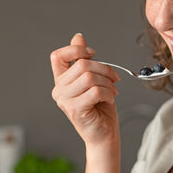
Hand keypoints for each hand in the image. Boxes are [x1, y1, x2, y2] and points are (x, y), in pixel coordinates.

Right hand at [50, 33, 120, 147]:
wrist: (105, 135)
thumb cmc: (100, 109)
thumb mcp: (94, 80)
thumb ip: (84, 60)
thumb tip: (78, 37)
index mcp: (61, 81)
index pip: (57, 56)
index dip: (76, 50)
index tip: (93, 53)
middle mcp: (59, 90)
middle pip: (82, 64)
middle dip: (105, 69)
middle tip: (114, 79)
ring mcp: (64, 101)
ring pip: (90, 77)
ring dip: (108, 82)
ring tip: (112, 91)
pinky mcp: (75, 109)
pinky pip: (95, 91)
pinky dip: (109, 93)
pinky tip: (110, 99)